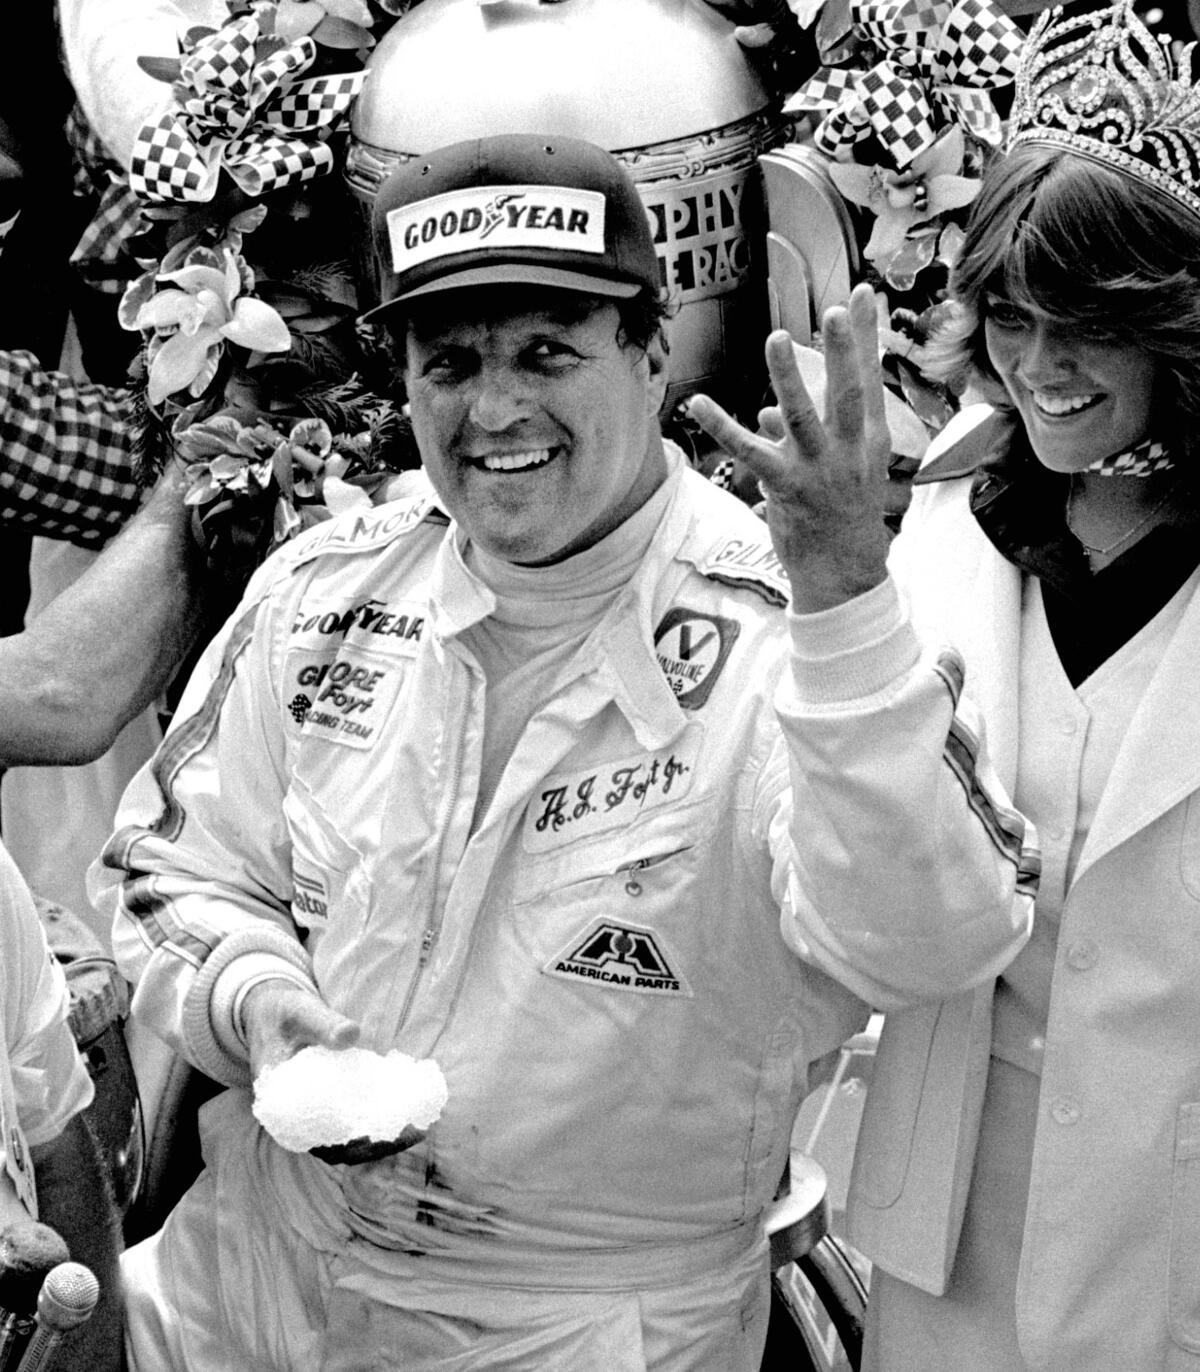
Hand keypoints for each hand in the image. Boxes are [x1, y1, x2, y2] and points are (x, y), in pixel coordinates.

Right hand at [242, 983, 424, 1164]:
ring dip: (379, 1142)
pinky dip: (374, 1126)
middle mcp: (292, 1119)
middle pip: (335, 1148)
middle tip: (414, 1133)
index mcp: (279, 1104)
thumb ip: (322, 1023)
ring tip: (416, 1130)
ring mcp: (309, 1115)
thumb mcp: (300, 1011)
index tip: (382, 1137)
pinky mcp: (324, 1106)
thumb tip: (352, 1033)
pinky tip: (404, 1115)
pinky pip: (349, 1126)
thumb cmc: (284, 1013)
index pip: (315, 1138)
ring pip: (344, 1143)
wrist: (270, 1014)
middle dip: (375, 1147)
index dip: (349, 1145)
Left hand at [687, 284, 892, 613]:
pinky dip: (722, 426)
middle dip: (844, 351)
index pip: (870, 379)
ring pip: (802, 417)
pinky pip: (750, 452)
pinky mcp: (786, 488)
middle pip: (847, 394)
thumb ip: (808, 431)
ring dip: (789, 378)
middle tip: (835, 310)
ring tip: (776, 340)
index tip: (864, 295)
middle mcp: (848, 451)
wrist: (844, 572)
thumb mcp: (842, 469)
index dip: (867, 337)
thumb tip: (766, 410)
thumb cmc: (842, 516)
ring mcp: (818, 470)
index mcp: (868, 440)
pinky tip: (698, 403)